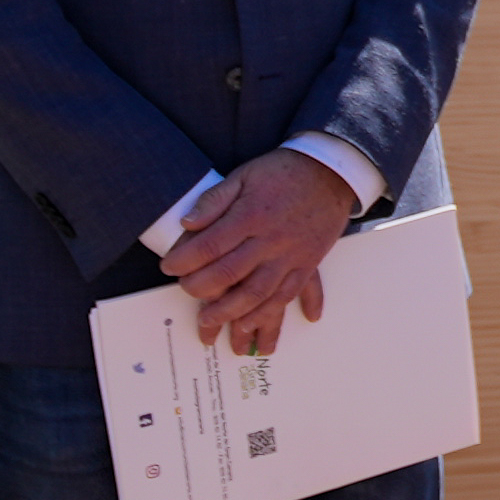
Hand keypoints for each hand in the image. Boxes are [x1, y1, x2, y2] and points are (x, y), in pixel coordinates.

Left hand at [159, 149, 356, 354]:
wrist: (331, 172)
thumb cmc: (282, 172)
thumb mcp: (243, 175)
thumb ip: (214, 200)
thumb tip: (187, 223)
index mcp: (251, 215)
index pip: (210, 245)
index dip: (184, 259)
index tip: (169, 267)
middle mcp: (271, 240)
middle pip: (231, 274)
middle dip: (202, 289)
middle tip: (186, 293)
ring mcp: (292, 255)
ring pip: (259, 294)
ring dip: (233, 313)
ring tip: (212, 324)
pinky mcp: (308, 264)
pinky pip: (289, 295)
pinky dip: (272, 314)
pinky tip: (254, 326)